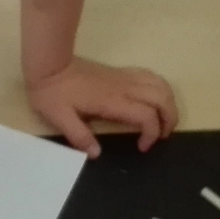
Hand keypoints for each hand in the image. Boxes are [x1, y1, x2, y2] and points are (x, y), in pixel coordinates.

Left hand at [27, 57, 177, 156]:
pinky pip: (150, 76)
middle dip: (170, 119)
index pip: (147, 115)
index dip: (151, 134)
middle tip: (163, 136)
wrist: (49, 64)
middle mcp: (124, 87)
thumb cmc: (52, 92)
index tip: (143, 147)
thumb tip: (96, 154)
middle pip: (162, 98)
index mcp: (112, 101)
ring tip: (163, 120)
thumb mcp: (59, 118)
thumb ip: (79, 136)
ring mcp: (124, 77)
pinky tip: (153, 100)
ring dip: (168, 103)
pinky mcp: (120, 72)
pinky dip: (159, 89)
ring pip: (160, 84)